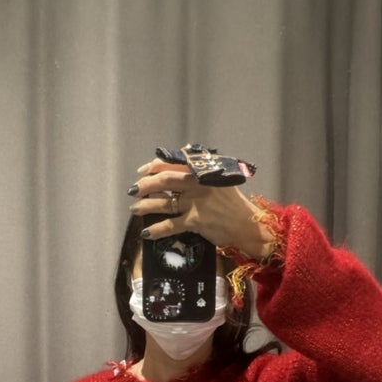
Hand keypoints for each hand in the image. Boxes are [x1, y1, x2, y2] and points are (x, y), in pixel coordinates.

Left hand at [128, 153, 274, 259]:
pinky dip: (157, 229)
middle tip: (133, 190)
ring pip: (164, 202)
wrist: (247, 224)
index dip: (154, 166)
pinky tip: (146, 233)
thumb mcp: (220, 177)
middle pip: (165, 180)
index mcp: (203, 171)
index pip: (173, 162)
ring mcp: (196, 203)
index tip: (142, 171)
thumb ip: (201, 164)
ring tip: (134, 210)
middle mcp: (198, 184)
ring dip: (145, 206)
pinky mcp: (196, 221)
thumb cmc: (232, 202)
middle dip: (145, 184)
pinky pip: (171, 225)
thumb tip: (184, 148)